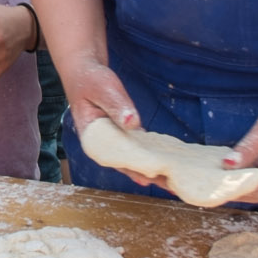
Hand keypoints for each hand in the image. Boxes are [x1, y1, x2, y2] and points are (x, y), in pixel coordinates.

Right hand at [57, 54, 163, 185]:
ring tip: (174, 181)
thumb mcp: (103, 89)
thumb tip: (133, 123)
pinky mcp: (123, 135)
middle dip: (150, 175)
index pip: (115, 159)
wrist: (84, 71)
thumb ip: (116, 105)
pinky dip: (152, 154)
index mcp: (93, 139)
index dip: (134, 169)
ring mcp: (114, 141)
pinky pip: (138, 148)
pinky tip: (167, 161)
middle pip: (128, 164)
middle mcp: (103, 145)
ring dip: (153, 168)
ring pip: (135, 159)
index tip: (152, 178)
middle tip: (172, 186)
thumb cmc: (90, 80)